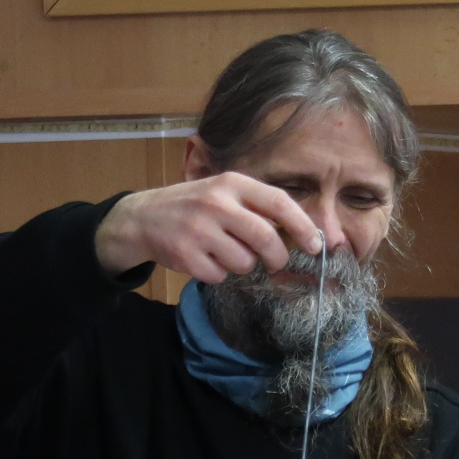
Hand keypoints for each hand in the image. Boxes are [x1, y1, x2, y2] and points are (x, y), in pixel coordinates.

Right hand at [93, 172, 320, 283]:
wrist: (143, 217)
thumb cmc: (195, 206)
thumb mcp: (224, 192)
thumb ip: (257, 208)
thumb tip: (303, 234)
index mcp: (231, 183)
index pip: (278, 202)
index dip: (302, 226)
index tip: (316, 245)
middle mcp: (216, 203)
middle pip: (266, 239)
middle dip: (277, 257)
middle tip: (274, 262)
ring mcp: (199, 230)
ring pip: (244, 262)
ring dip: (242, 264)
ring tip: (224, 251)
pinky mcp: (185, 255)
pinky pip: (220, 275)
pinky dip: (217, 273)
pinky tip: (204, 258)